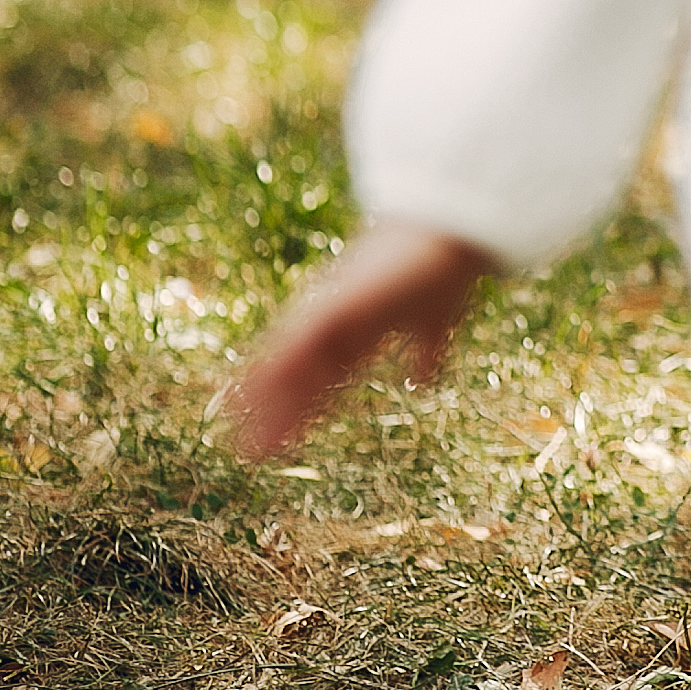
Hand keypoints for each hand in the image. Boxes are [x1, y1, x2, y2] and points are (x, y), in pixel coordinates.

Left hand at [226, 218, 497, 460]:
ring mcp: (327, 314)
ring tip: (242, 446)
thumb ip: (425, 353)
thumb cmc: (445, 269)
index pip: (325, 380)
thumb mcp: (436, 322)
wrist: (449, 233)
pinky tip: (242, 398)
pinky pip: (288, 345)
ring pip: (286, 369)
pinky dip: (265, 373)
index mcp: (360, 332)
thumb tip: (423, 384)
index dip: (305, 410)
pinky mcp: (327, 307)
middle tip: (250, 455)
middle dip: (280, 416)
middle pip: (301, 380)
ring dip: (263, 406)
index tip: (284, 444)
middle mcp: (337, 325)